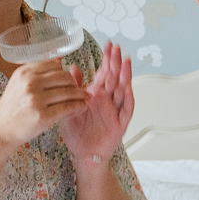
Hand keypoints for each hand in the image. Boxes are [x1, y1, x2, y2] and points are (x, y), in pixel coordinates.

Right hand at [0, 55, 89, 156]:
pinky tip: (81, 106)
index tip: (70, 79)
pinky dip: (78, 106)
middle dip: (75, 83)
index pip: (55, 65)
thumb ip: (37, 72)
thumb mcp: (19, 83)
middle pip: (65, 76)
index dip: (65, 72)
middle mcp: (30, 83)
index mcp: (25, 72)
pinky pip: (68, 107)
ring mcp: (36, 99)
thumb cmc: (12, 107)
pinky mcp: (43, 115)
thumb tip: (60, 59)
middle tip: (80, 89)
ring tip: (85, 98)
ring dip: (81, 94)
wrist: (1, 130)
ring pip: (69, 91)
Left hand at [59, 41, 134, 162]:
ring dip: (125, 76)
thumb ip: (73, 88)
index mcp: (96, 95)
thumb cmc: (77, 133)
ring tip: (126, 62)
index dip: (107, 59)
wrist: (82, 154)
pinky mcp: (120, 123)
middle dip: (116, 62)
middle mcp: (108, 100)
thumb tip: (72, 68)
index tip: (109, 45)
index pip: (104, 73)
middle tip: (117, 48)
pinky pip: (126, 109)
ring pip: (122, 90)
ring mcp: (115, 111)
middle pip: (115, 78)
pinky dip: (128, 99)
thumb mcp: (70, 107)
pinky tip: (128, 88)